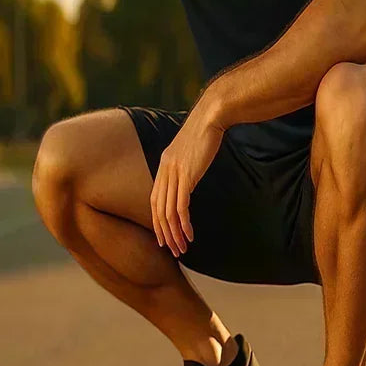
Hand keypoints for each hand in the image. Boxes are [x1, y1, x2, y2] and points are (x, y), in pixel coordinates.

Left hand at [151, 98, 225, 257]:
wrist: (211, 116)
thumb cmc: (206, 130)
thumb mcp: (190, 149)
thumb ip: (186, 163)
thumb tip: (190, 176)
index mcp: (164, 164)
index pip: (154, 199)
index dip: (156, 220)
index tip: (164, 236)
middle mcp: (165, 170)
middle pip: (158, 209)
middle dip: (164, 232)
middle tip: (172, 249)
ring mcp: (174, 173)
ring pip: (168, 211)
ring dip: (174, 233)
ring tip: (182, 248)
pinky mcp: (187, 175)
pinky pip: (181, 206)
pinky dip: (183, 223)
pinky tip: (189, 234)